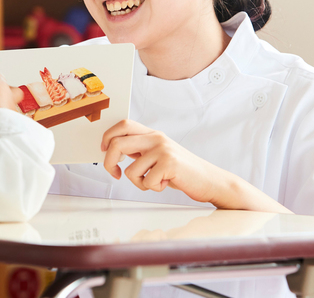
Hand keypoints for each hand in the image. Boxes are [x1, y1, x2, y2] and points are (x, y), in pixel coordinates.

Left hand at [101, 119, 220, 203]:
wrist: (209, 180)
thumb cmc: (180, 171)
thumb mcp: (158, 155)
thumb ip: (139, 150)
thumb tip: (112, 150)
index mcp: (152, 134)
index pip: (123, 124)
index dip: (107, 136)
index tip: (104, 151)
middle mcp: (156, 138)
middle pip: (117, 144)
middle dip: (109, 163)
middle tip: (116, 174)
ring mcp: (163, 149)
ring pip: (131, 170)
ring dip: (140, 183)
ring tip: (156, 181)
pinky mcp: (169, 163)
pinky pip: (146, 182)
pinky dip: (153, 188)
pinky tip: (166, 183)